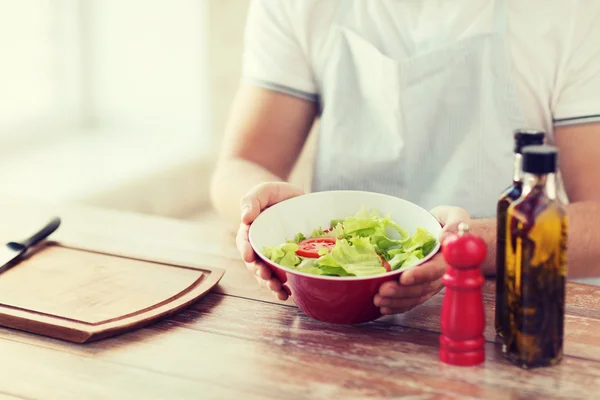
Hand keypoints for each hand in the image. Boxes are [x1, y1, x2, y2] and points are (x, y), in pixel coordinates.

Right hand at [236, 182, 303, 300]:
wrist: (291, 199)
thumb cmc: (274, 194)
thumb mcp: (263, 191)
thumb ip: (252, 200)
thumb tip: (245, 218)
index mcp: (250, 231)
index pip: (244, 242)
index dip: (245, 250)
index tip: (248, 257)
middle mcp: (259, 246)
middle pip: (254, 263)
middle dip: (259, 272)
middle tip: (266, 277)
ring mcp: (272, 255)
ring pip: (267, 273)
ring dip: (270, 284)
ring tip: (279, 291)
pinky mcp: (287, 260)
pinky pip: (283, 275)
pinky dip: (284, 286)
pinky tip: (289, 293)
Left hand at [374, 206, 470, 314]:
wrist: (454, 235)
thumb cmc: (452, 223)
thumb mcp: (456, 217)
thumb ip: (454, 224)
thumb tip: (446, 236)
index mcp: (448, 258)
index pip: (435, 270)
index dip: (420, 275)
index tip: (404, 278)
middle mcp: (440, 274)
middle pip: (422, 288)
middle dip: (402, 292)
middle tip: (383, 291)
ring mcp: (431, 283)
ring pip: (415, 297)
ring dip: (396, 301)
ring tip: (378, 300)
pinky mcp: (422, 286)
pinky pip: (411, 300)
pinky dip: (397, 305)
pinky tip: (384, 307)